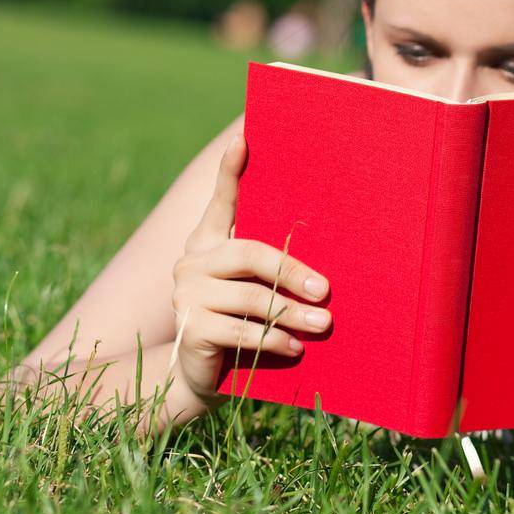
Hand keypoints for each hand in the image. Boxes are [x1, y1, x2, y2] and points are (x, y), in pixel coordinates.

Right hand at [169, 131, 332, 407]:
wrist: (201, 377)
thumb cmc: (239, 322)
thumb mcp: (252, 287)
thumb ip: (270, 263)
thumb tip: (322, 240)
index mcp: (208, 241)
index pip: (221, 198)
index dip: (230, 169)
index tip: (244, 136)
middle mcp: (192, 261)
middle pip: (250, 253)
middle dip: (293, 270)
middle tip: (326, 289)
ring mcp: (186, 294)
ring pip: (253, 297)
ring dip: (293, 313)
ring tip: (324, 324)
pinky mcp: (190, 328)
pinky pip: (243, 331)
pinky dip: (275, 340)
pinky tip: (297, 348)